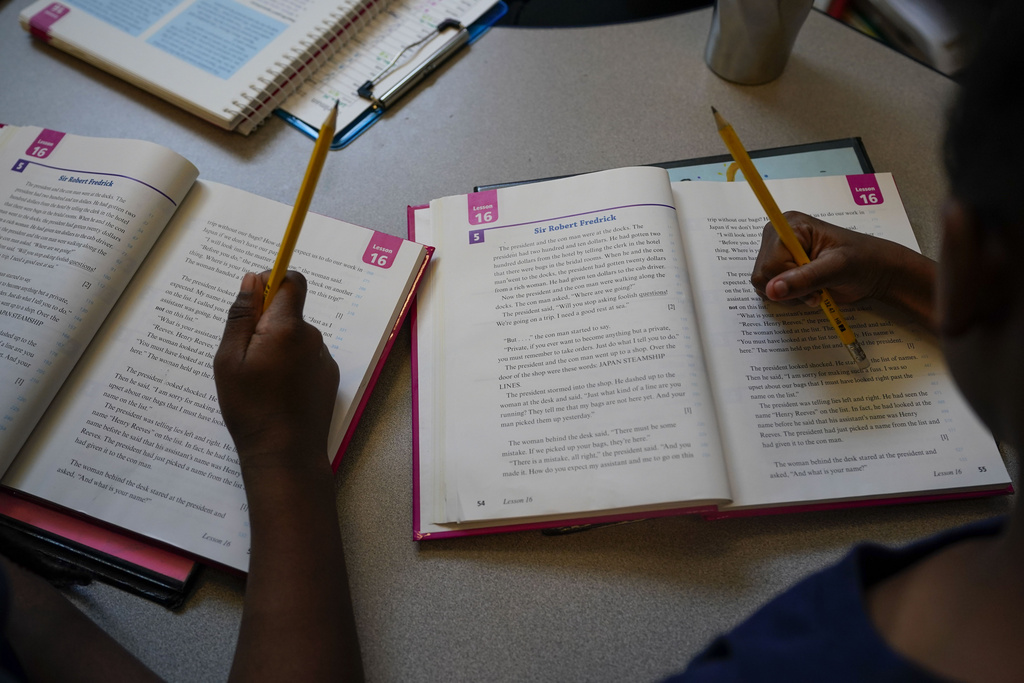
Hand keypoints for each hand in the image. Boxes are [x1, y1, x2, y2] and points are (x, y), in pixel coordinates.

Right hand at [214, 271, 339, 471]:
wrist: (286, 453)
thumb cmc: (251, 408)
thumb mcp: (229, 360)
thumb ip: (241, 316)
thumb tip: (251, 280)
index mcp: (287, 328)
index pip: (291, 281)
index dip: (271, 282)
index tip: (252, 301)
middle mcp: (312, 337)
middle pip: (290, 312)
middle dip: (266, 323)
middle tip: (244, 357)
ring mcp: (324, 357)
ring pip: (296, 337)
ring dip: (278, 347)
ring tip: (260, 380)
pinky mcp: (330, 375)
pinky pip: (306, 356)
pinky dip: (292, 364)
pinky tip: (278, 391)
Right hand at [750, 212, 936, 329]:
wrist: (876, 271)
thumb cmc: (863, 261)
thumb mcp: (837, 268)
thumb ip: (805, 279)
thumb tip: (772, 291)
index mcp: (790, 226)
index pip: (769, 262)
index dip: (788, 279)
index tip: (814, 284)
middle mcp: (779, 237)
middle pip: (762, 275)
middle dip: (790, 289)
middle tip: (817, 290)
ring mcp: (779, 254)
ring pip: (765, 286)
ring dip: (791, 296)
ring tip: (816, 290)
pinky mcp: (783, 269)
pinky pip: (771, 291)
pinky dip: (791, 298)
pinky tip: (810, 291)